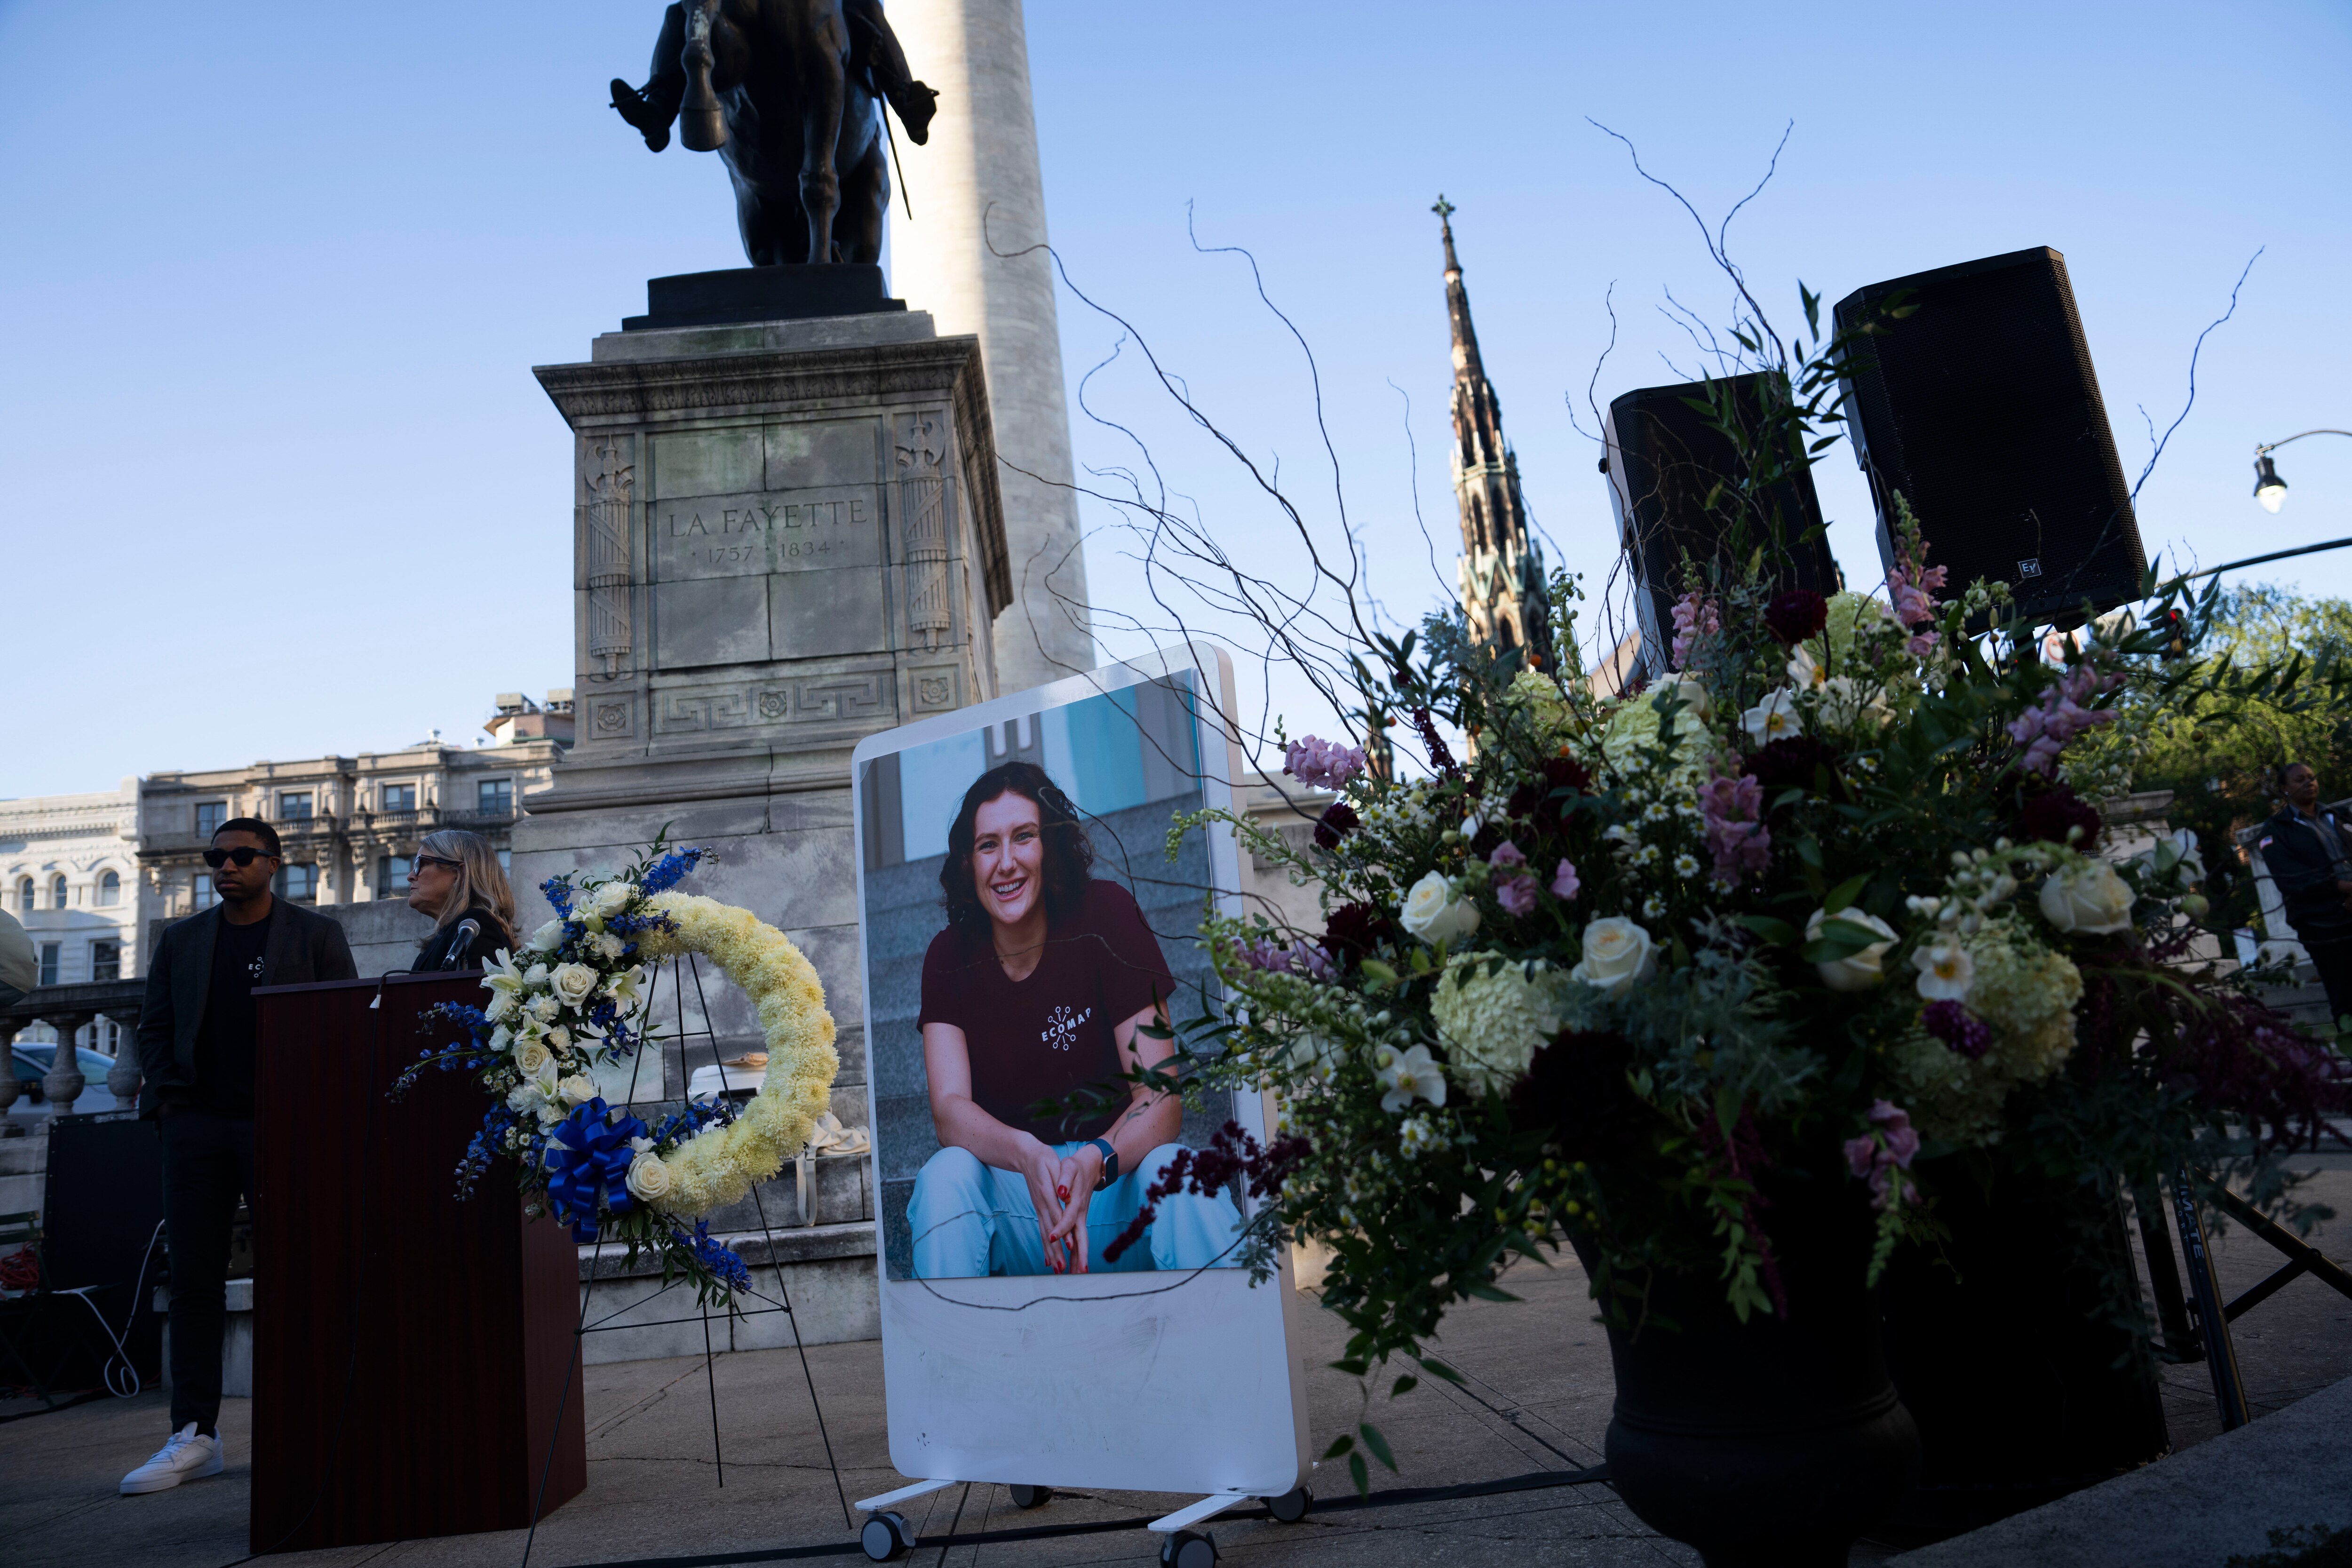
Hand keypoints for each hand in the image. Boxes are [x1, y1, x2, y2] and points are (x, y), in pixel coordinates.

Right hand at [1015, 1140, 1073, 1274]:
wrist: (1028, 1156)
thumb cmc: (1043, 1159)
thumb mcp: (1053, 1165)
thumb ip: (1059, 1180)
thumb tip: (1063, 1194)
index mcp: (1047, 1194)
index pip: (1057, 1216)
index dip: (1063, 1231)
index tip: (1069, 1245)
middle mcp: (1042, 1205)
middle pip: (1050, 1231)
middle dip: (1056, 1251)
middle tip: (1062, 1269)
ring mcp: (1039, 1209)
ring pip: (1045, 1235)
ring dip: (1051, 1253)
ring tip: (1057, 1270)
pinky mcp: (1039, 1211)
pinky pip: (1042, 1231)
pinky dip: (1045, 1246)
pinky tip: (1048, 1260)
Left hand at [1045, 1143, 1106, 1274]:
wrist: (1092, 1165)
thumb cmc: (1077, 1166)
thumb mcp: (1070, 1166)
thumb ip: (1066, 1177)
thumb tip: (1062, 1189)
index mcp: (1076, 1202)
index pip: (1068, 1218)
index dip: (1061, 1227)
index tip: (1053, 1237)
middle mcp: (1080, 1214)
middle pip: (1081, 1237)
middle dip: (1079, 1255)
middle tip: (1077, 1273)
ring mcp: (1081, 1218)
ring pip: (1080, 1241)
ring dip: (1079, 1259)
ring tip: (1076, 1275)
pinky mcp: (1079, 1219)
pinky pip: (1077, 1239)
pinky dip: (1076, 1252)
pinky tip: (1072, 1264)